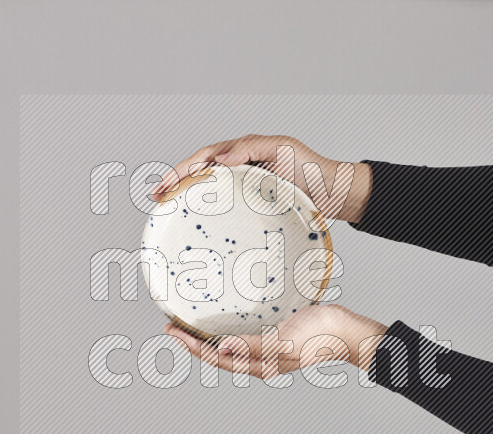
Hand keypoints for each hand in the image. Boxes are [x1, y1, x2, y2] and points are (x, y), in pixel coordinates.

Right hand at [157, 135, 372, 222]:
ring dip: (189, 198)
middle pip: (201, 173)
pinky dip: (210, 213)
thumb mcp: (284, 149)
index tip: (164, 185)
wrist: (336, 193)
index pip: (205, 158)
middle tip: (156, 198)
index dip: (182, 170)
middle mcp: (242, 168)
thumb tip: (219, 160)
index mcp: (244, 152)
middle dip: (176, 183)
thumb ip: (251, 149)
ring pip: (211, 191)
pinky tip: (202, 225)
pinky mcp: (255, 206)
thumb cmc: (313, 169)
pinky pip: (227, 207)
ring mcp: (247, 187)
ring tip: (169, 210)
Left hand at [163, 304, 386, 378]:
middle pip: (219, 354)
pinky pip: (245, 336)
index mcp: (261, 365)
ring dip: (209, 338)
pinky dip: (228, 330)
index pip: (217, 357)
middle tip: (172, 326)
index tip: (172, 331)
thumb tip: (222, 348)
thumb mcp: (284, 341)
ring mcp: (269, 350)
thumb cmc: (319, 337)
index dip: (192, 346)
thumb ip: (254, 345)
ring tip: (191, 326)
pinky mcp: (277, 337)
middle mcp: (261, 361)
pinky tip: (225, 322)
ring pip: (230, 347)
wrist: (347, 330)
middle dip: (194, 343)